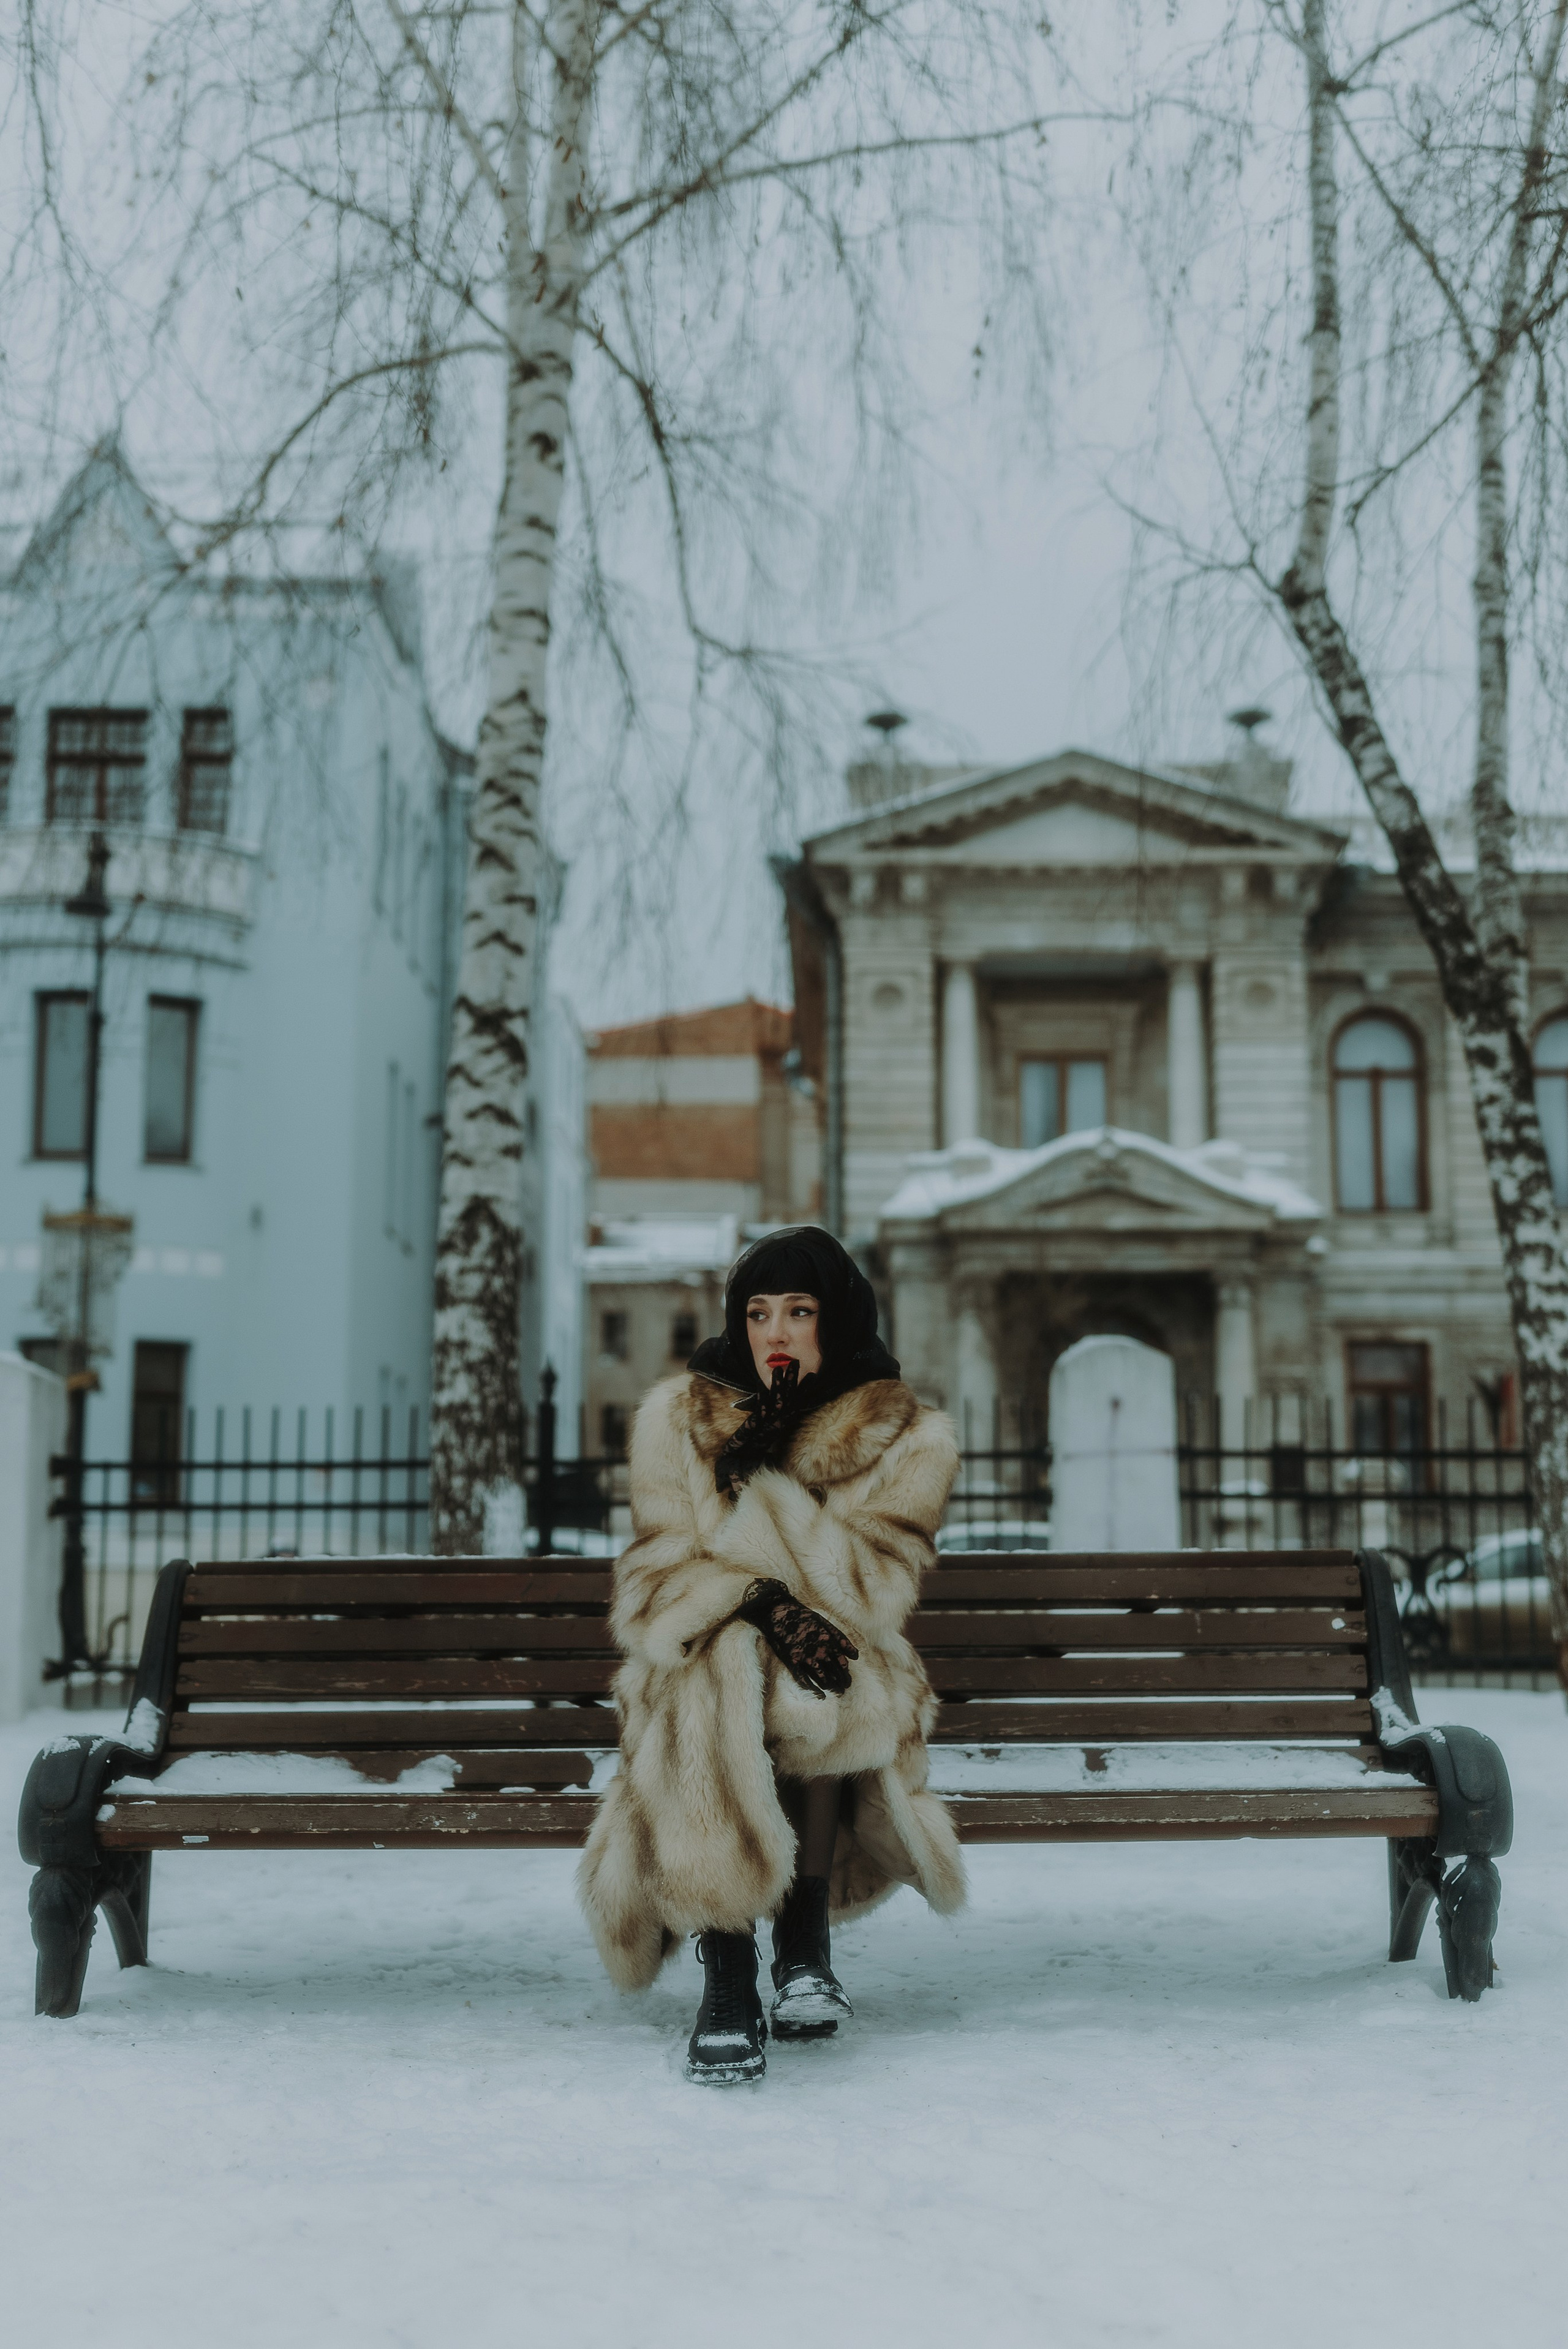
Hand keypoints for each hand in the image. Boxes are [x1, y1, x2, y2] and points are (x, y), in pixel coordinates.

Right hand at [736, 1578, 857, 1697]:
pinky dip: (813, 1689)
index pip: (842, 1663)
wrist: (781, 1613)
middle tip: (844, 1689)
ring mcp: (805, 1657)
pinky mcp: (792, 1661)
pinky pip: (804, 1679)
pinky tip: (820, 1695)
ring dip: (831, 1687)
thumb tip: (856, 1656)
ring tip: (836, 1693)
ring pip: (822, 1678)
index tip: (847, 1679)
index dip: (846, 1674)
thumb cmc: (804, 1618)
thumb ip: (842, 1640)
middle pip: (834, 1673)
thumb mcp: (826, 1624)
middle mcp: (819, 1651)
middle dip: (841, 1683)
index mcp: (829, 1641)